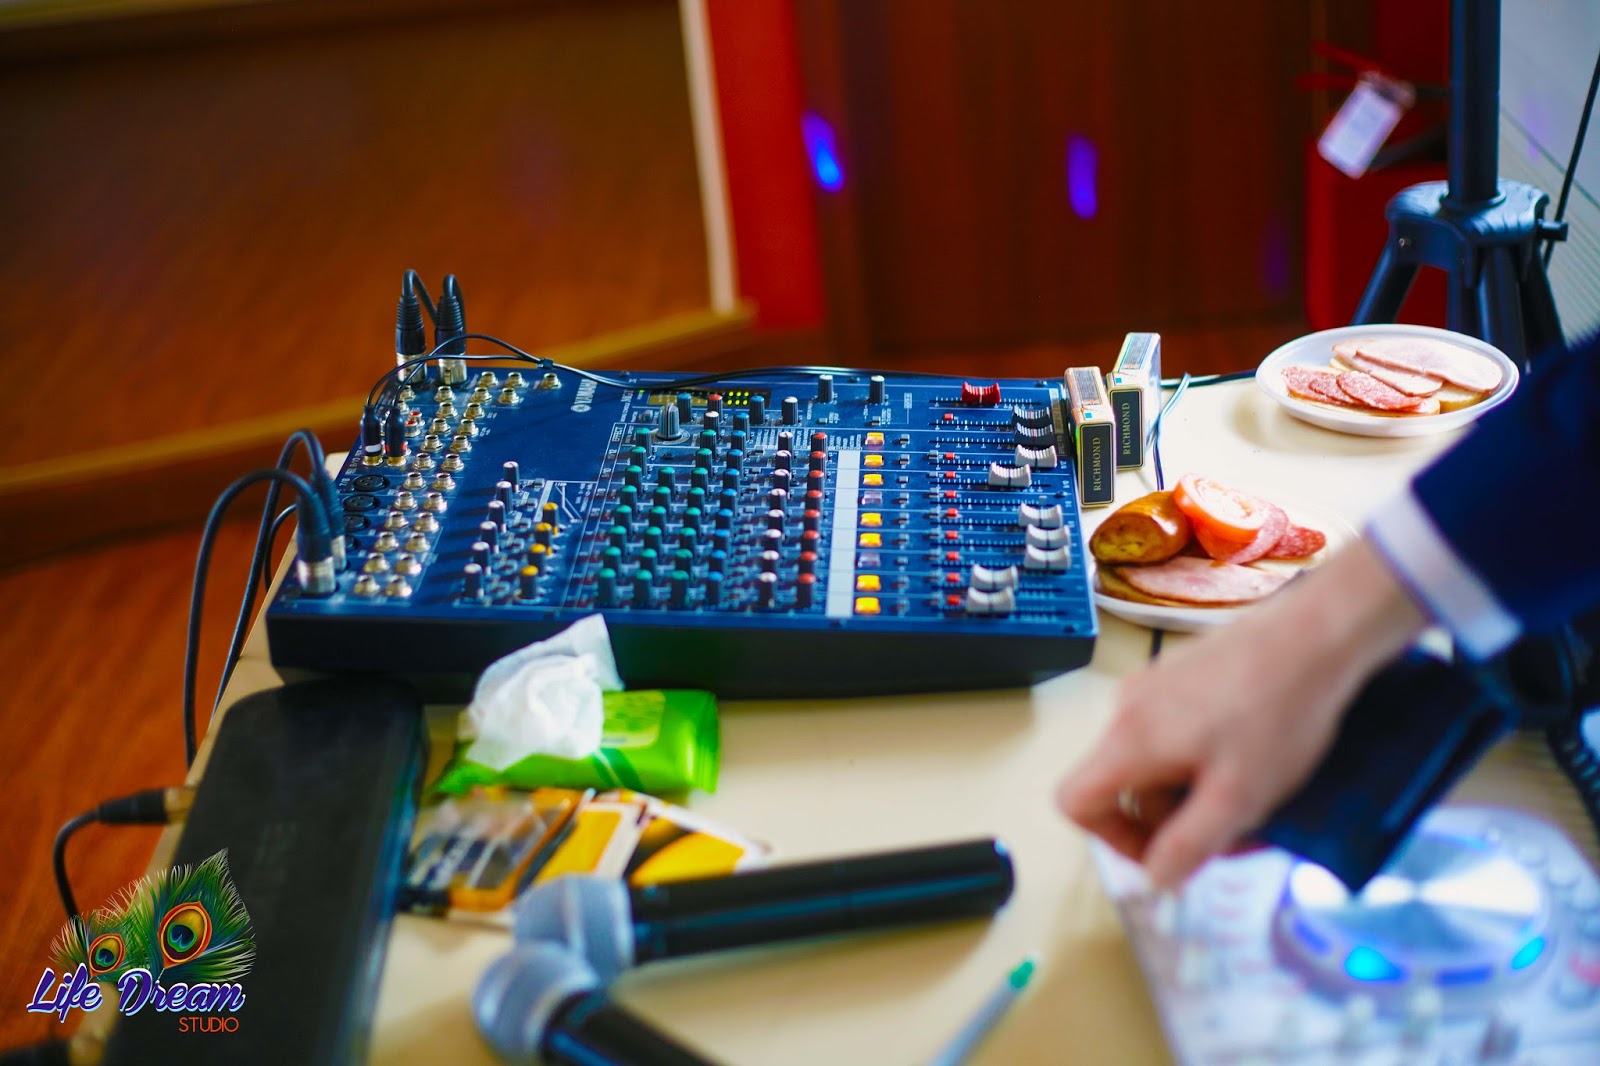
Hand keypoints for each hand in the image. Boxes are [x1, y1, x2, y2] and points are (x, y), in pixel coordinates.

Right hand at [1057, 539, 1425, 888]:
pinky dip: (1201, 755)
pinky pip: (1173, 729)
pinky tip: (1252, 754)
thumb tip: (1155, 879)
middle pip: (1121, 784)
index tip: (1165, 852)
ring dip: (1190, 788)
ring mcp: (1153, 684)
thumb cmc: (1276, 716)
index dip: (1111, 840)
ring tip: (1250, 793)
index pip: (1075, 801)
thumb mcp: (1237, 798)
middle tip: (1228, 831)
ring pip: (1153, 758)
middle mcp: (1128, 709)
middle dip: (1169, 818)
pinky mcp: (1182, 672)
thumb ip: (1188, 846)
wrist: (1315, 635)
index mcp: (1129, 741)